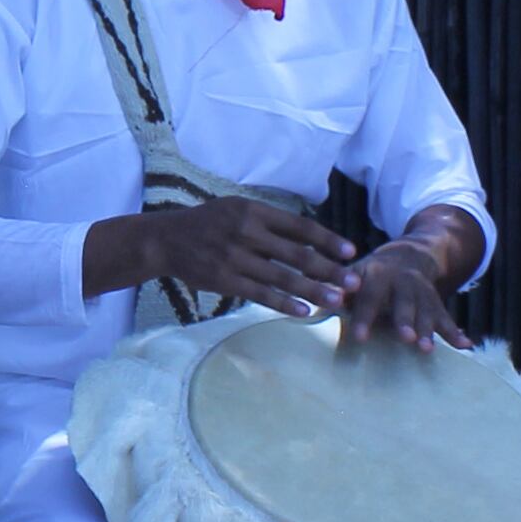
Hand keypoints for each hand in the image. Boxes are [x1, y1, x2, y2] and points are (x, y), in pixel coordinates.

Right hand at [130, 195, 355, 318]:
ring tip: (336, 301)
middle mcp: (246, 232)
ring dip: (313, 290)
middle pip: (296, 255)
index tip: (351, 252)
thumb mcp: (238, 209)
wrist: (166, 240)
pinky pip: (260, 294)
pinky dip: (284, 304)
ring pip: (282, 277)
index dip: (328, 240)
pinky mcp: (225, 280)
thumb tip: (311, 240)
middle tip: (354, 283)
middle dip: (329, 270)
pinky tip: (304, 312)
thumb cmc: (210, 224)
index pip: (300, 227)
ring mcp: (235, 258)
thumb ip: (270, 222)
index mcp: (254, 211)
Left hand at [337, 241, 473, 348]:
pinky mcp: (436, 303)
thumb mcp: (354, 272)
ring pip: (426, 311)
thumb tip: (310, 293)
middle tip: (405, 339)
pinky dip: (455, 332)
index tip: (359, 338)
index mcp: (377, 274)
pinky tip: (465, 346)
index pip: (369, 297)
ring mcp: (422, 292)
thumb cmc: (370, 273)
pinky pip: (447, 318)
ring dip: (428, 330)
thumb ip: (336, 286)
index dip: (364, 316)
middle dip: (404, 321)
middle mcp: (402, 282)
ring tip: (427, 349)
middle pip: (404, 303)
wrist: (409, 255)